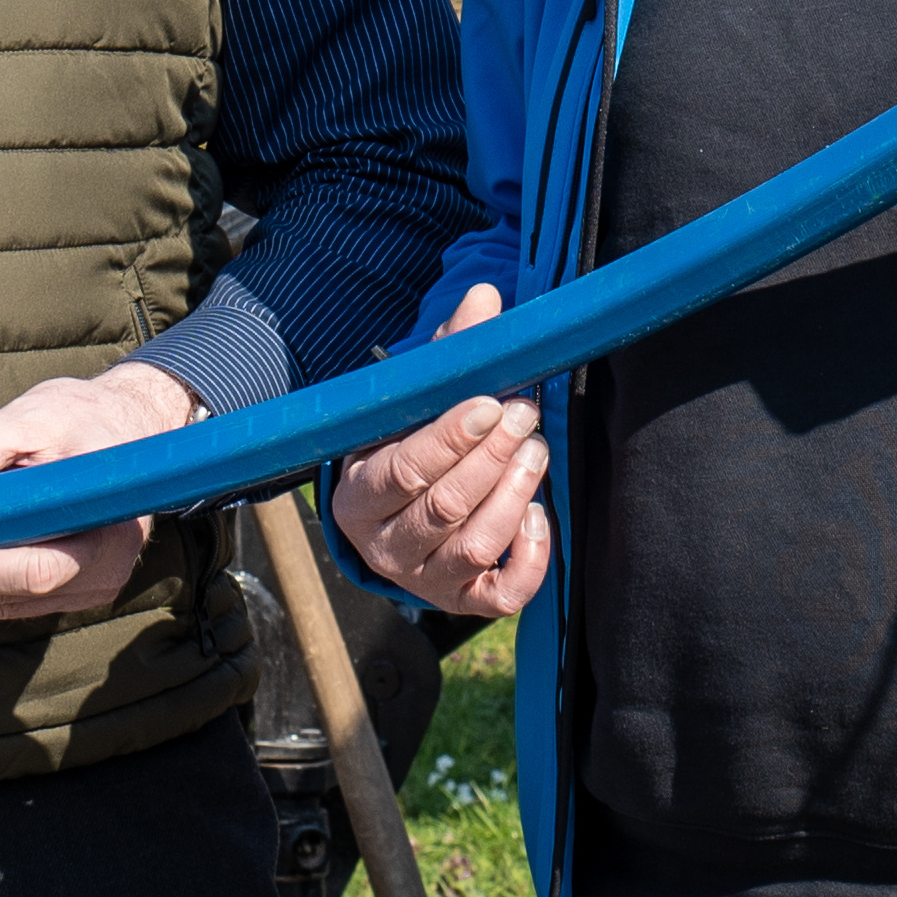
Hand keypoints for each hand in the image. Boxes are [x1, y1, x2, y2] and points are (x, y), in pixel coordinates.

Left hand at [0, 360, 196, 618]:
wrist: (124, 429)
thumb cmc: (80, 417)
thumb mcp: (31, 415)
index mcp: (106, 519)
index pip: (40, 566)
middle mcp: (107, 565)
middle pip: (17, 593)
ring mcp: (92, 584)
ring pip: (8, 603)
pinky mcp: (72, 590)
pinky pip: (13, 601)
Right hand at [330, 285, 551, 616]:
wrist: (402, 512)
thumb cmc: (408, 443)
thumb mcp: (414, 401)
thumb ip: (449, 351)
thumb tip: (485, 295)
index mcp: (357, 496)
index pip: (405, 470)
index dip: (452, 437)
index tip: (492, 402)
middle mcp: (383, 546)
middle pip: (443, 506)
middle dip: (491, 458)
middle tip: (526, 416)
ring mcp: (422, 580)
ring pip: (473, 545)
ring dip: (513, 494)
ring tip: (536, 452)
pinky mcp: (461, 602)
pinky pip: (500, 594)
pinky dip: (528, 558)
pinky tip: (538, 514)